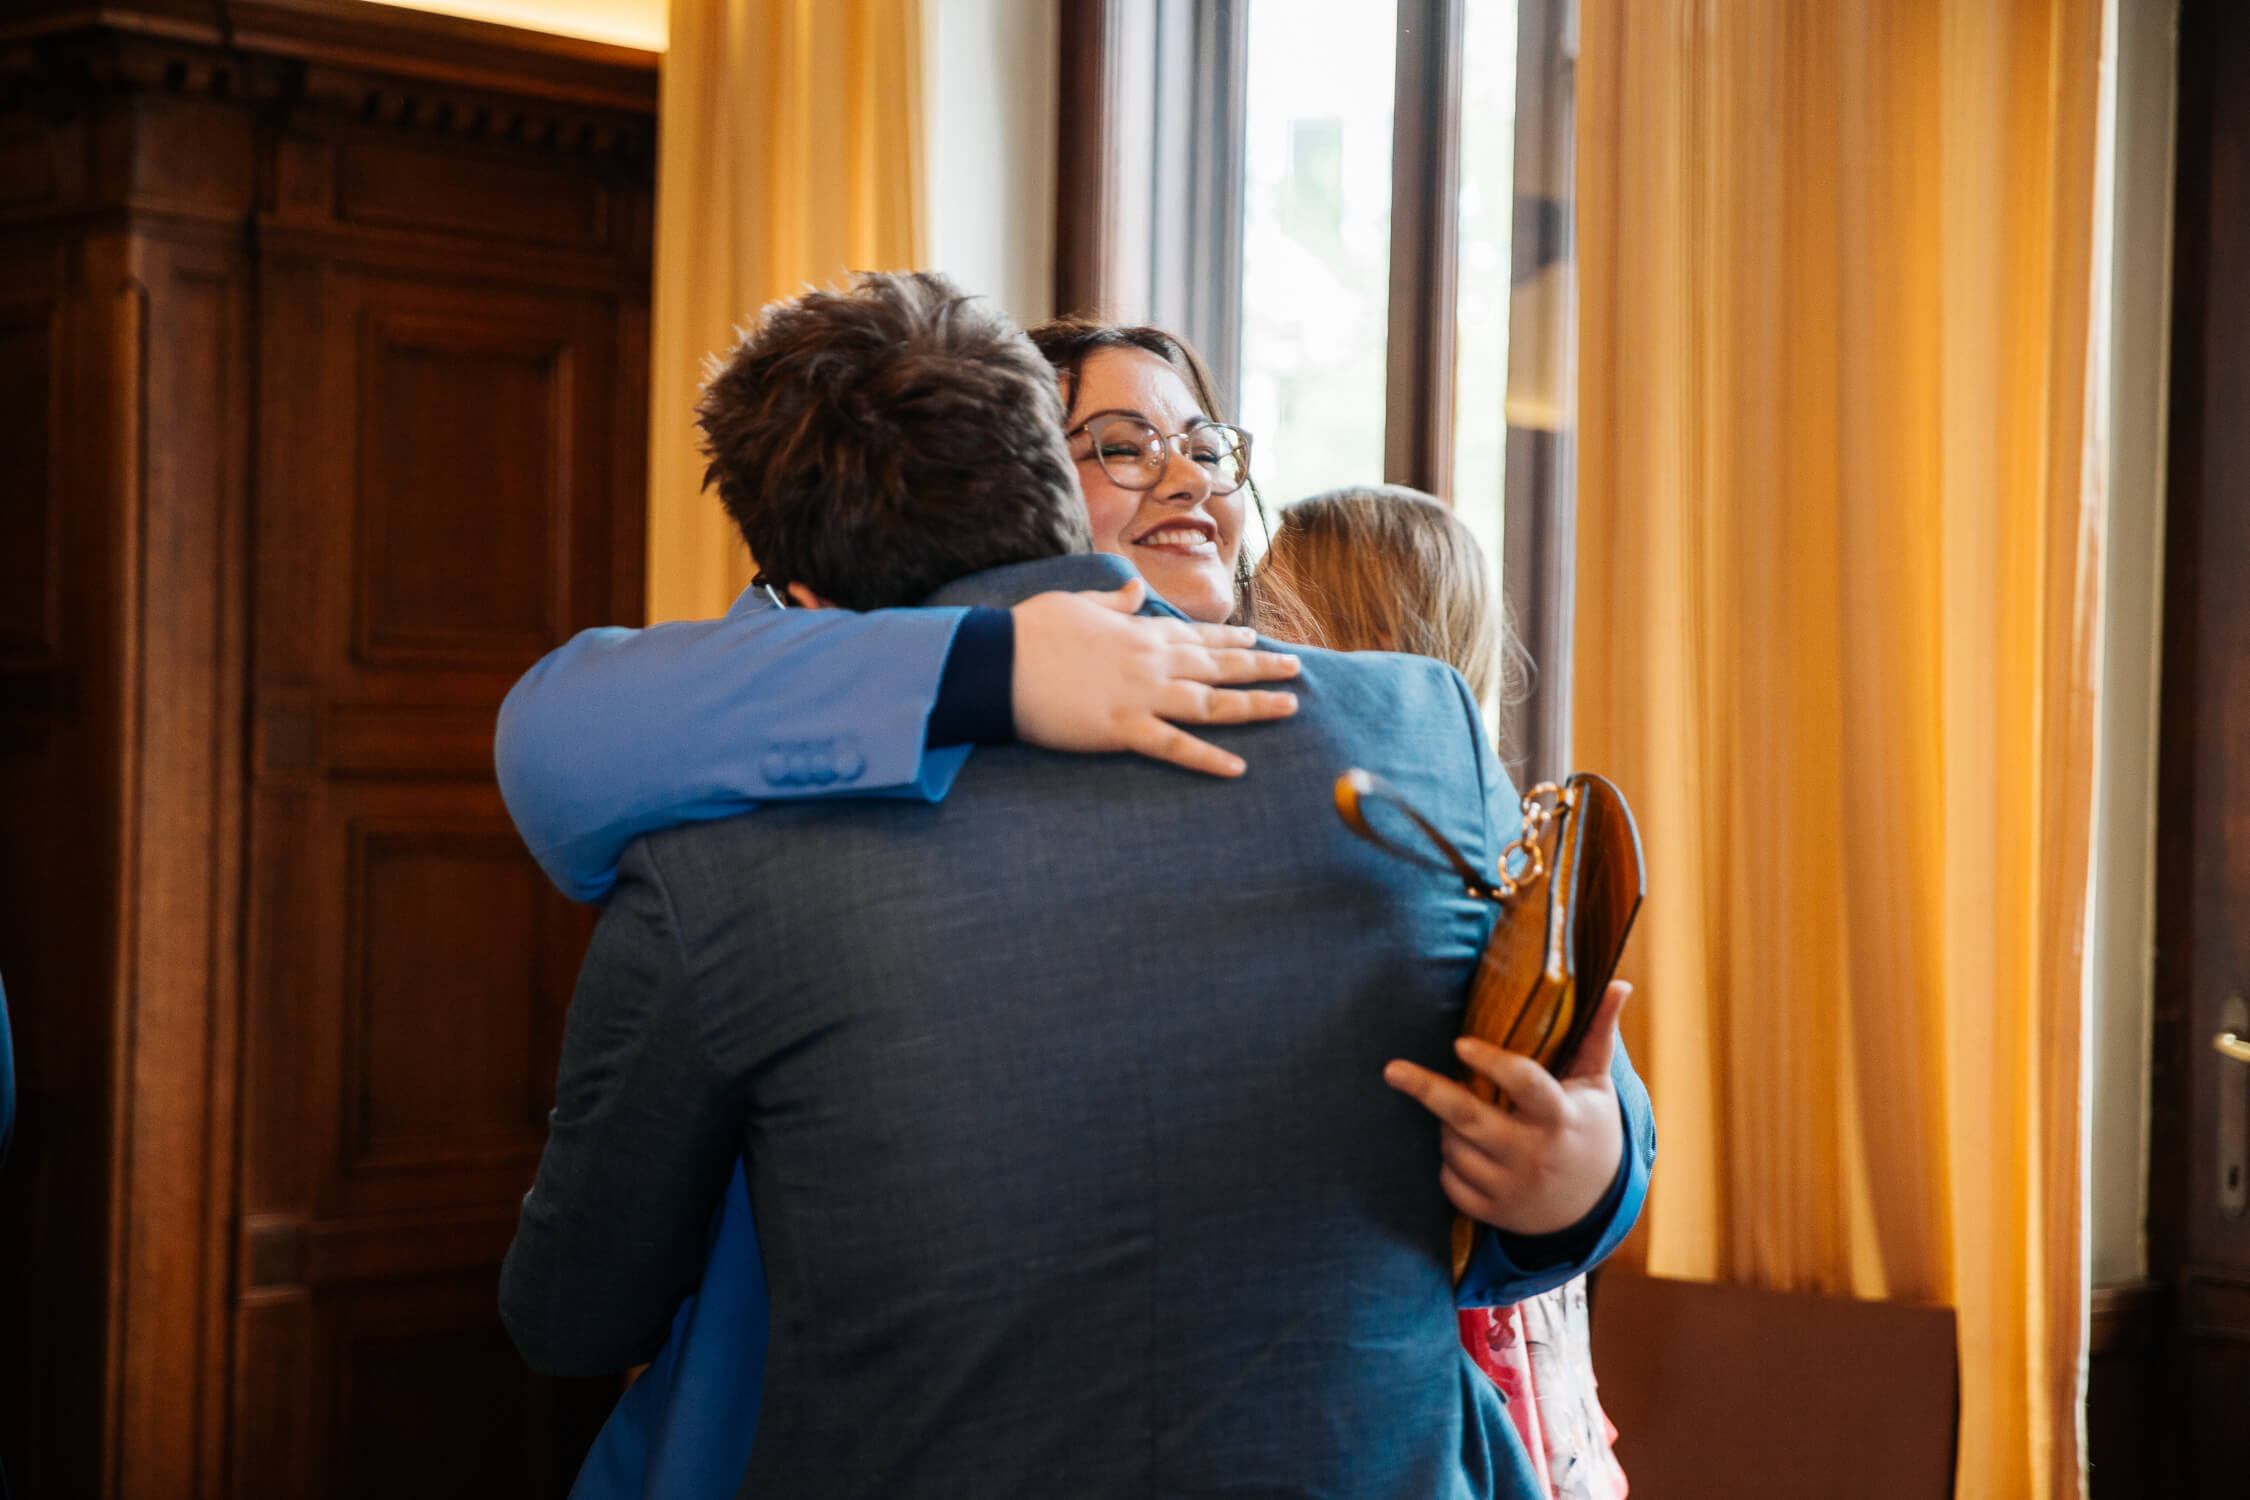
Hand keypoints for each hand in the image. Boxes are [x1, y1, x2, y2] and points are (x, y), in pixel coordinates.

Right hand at [1010, 578, 1300, 776]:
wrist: (998, 662)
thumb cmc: (1030, 632)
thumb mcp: (1076, 603)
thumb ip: (1114, 602)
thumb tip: (1137, 589)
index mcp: (1138, 632)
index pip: (1196, 635)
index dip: (1230, 639)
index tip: (1257, 639)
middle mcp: (1150, 661)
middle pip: (1217, 666)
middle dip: (1260, 667)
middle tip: (1296, 670)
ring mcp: (1140, 696)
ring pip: (1210, 703)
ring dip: (1252, 706)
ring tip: (1289, 708)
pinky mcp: (1123, 729)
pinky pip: (1174, 747)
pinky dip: (1207, 759)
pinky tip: (1237, 769)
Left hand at [1382, 981, 1630, 1236]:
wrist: (1594, 1206)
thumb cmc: (1590, 1128)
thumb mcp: (1597, 1085)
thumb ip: (1598, 1034)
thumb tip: (1618, 983)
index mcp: (1560, 1117)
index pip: (1525, 1084)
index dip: (1492, 1063)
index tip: (1460, 1044)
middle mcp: (1535, 1154)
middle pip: (1468, 1118)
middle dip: (1426, 1090)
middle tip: (1392, 1069)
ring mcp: (1513, 1187)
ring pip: (1453, 1147)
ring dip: (1446, 1124)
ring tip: (1463, 1112)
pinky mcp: (1495, 1213)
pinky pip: (1450, 1181)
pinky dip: (1449, 1162)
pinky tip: (1467, 1149)